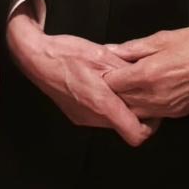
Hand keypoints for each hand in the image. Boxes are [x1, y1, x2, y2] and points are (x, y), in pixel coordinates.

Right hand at [6, 13, 155, 145]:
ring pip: (112, 122)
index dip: (150, 127)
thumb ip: (126, 70)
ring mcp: (82, 118)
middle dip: (136, 113)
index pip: (135, 134)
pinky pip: (98, 117)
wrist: (35, 58)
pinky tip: (103, 87)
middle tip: (140, 93)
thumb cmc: (67, 54)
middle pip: (125, 127)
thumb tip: (146, 78)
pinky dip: (106, 107)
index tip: (154, 112)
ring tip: (121, 87)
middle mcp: (92, 117)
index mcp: (102, 103)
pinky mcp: (75, 115)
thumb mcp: (103, 55)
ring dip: (120, 109)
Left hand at [101, 20, 188, 120]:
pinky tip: (146, 94)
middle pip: (119, 102)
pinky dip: (144, 108)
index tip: (104, 68)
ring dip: (127, 102)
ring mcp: (167, 108)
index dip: (104, 75)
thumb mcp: (164, 38)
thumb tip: (112, 50)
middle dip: (113, 91)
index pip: (111, 84)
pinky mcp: (178, 114)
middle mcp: (155, 97)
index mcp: (148, 75)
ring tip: (128, 87)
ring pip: (135, 113)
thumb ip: (134, 48)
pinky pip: (152, 115)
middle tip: (112, 78)